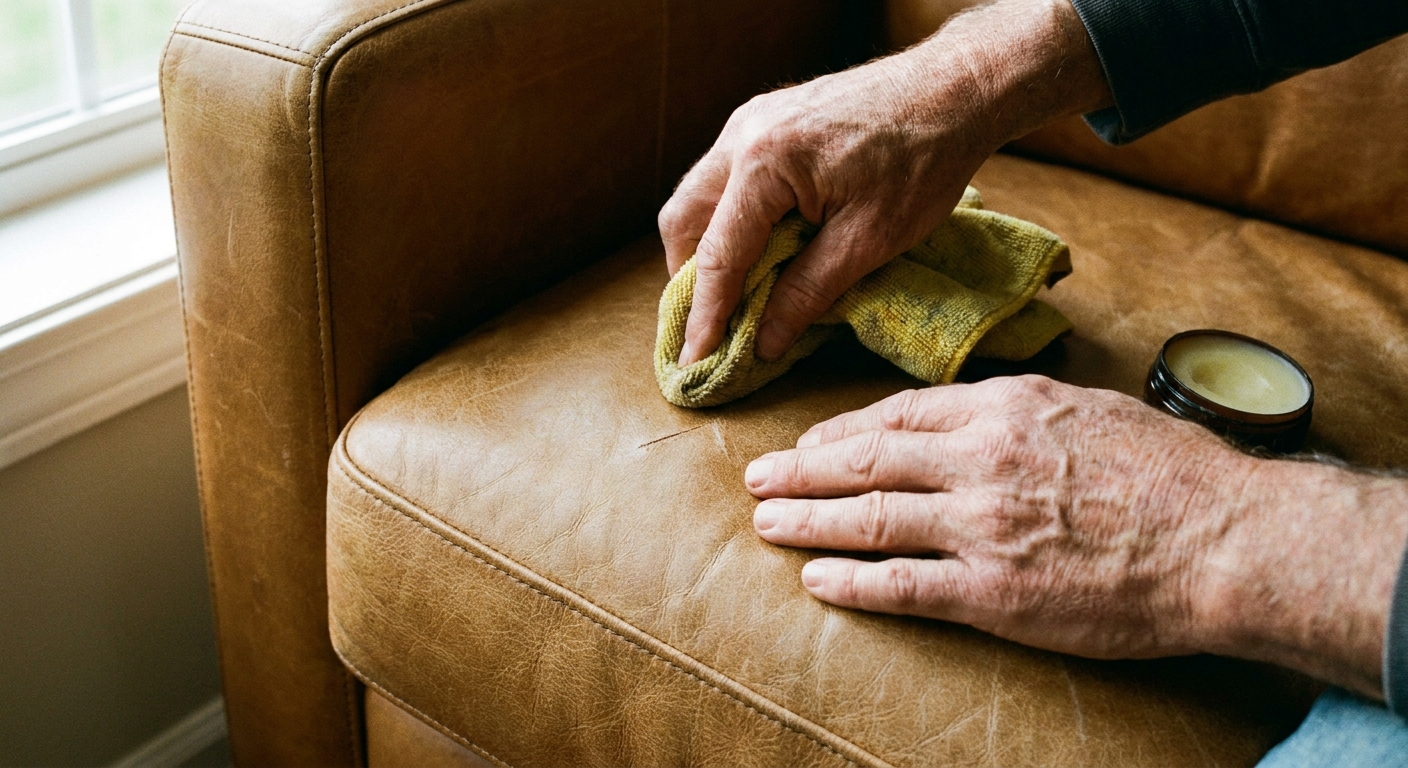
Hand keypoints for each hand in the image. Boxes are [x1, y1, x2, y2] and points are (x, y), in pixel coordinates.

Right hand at [658, 0, 1111, 365]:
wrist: (955, 90)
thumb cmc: (923, 161)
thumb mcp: (869, 241)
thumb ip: (808, 292)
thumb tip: (764, 341)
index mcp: (764, 164)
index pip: (717, 255)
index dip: (705, 315)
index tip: (694, 361)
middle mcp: (743, 134)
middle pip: (684, 218)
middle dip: (689, 276)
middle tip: (711, 324)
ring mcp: (752, 119)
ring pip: (700, 194)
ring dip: (707, 245)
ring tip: (734, 291)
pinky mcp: (768, 117)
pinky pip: (726, 174)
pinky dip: (730, 217)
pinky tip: (760, 245)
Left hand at [745, 376, 1407, 696]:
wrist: (1223, 538)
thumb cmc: (1171, 471)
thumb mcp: (1088, 407)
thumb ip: (1021, 409)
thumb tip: (978, 412)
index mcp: (1003, 409)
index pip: (898, 414)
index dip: (842, 429)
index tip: (810, 440)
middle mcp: (980, 460)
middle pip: (865, 461)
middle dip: (802, 468)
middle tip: (758, 475)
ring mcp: (982, 527)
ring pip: (870, 519)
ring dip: (807, 519)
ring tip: (766, 521)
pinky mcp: (994, 591)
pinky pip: (902, 586)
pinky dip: (852, 582)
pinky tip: (816, 578)